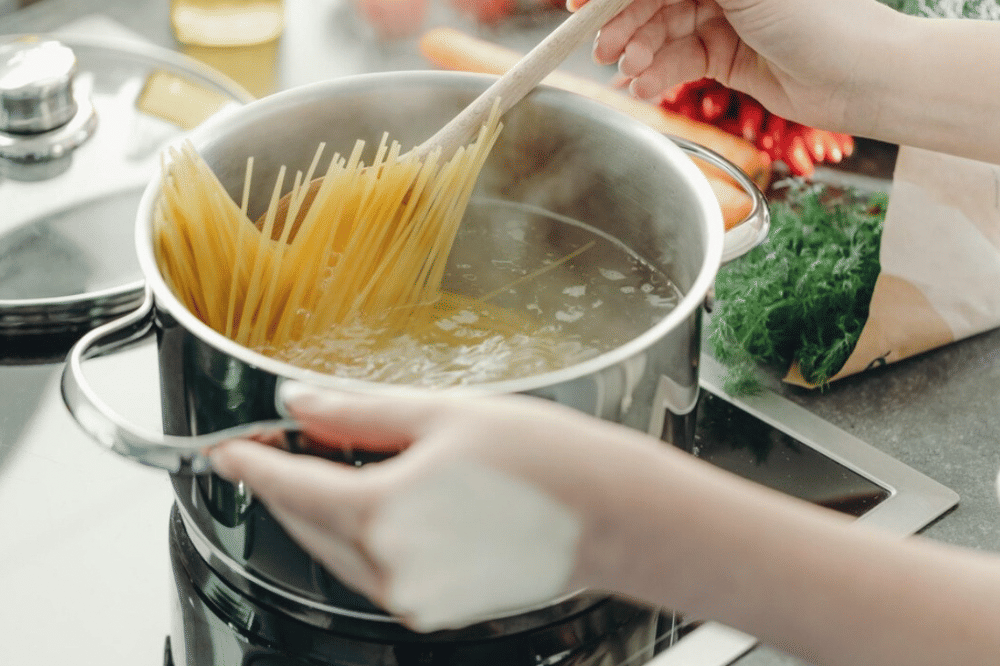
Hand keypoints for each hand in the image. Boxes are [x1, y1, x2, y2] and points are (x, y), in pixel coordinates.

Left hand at [208, 383, 663, 630]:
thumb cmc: (547, 460)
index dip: (250, 462)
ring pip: (335, 549)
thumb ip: (358, 412)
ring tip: (330, 463)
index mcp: (383, 512)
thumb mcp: (444, 415)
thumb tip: (301, 403)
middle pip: (305, 521)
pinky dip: (359, 535)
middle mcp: (389, 567)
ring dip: (320, 509)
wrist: (615, 516)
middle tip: (280, 441)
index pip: (289, 484)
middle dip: (284, 482)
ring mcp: (413, 596)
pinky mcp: (436, 609)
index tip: (226, 449)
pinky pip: (372, 569)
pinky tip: (380, 500)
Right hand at [569, 0, 902, 131]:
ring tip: (625, 71)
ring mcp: (726, 16)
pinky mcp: (727, 56)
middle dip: (622, 21)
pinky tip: (643, 86)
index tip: (577, 1)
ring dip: (638, 51)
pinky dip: (658, 73)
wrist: (860, 76)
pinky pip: (679, 60)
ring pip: (662, 29)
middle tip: (597, 48)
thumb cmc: (816, 13)